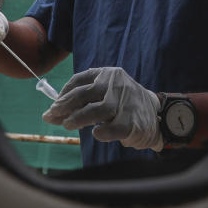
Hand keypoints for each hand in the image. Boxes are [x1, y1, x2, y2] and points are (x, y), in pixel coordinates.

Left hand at [42, 67, 162, 150]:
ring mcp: (126, 103)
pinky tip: (96, 134)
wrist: (158, 116)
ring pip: (98, 110)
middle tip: (53, 117)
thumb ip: (82, 101)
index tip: (53, 107)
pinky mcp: (133, 122)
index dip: (63, 94)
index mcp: (108, 74)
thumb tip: (50, 114)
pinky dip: (103, 132)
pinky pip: (114, 128)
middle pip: (85, 94)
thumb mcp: (105, 94)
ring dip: (78, 118)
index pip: (80, 80)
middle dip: (65, 106)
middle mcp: (117, 84)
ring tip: (68, 125)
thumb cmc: (123, 105)